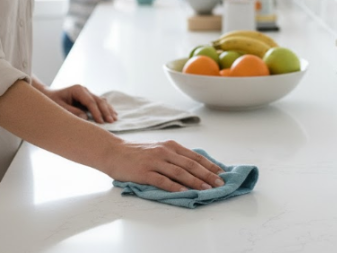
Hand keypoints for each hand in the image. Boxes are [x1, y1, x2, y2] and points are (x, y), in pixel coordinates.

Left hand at [42, 84, 117, 123]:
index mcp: (78, 89)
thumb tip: (85, 118)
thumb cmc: (51, 101)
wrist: (48, 96)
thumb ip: (72, 112)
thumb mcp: (59, 107)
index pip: (91, 101)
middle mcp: (85, 90)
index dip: (96, 112)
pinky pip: (100, 103)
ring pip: (101, 101)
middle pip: (99, 100)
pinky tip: (112, 114)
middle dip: (105, 111)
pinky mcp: (88, 98)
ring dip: (108, 110)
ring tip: (114, 119)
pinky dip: (106, 109)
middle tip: (111, 121)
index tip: (101, 122)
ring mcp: (87, 93)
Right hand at [107, 140, 224, 191]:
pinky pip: (162, 180)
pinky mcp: (144, 172)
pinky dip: (174, 186)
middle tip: (220, 183)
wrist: (114, 152)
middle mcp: (165, 152)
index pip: (195, 156)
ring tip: (206, 189)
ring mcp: (155, 161)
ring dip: (195, 181)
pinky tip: (183, 192)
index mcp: (171, 146)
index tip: (222, 172)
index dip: (209, 165)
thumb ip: (175, 157)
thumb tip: (195, 167)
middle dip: (207, 174)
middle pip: (191, 164)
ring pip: (180, 172)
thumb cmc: (138, 153)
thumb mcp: (160, 149)